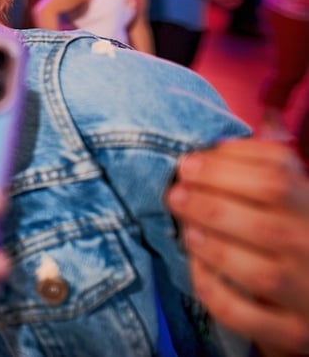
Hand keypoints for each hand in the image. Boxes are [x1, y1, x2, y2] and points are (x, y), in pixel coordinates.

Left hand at [166, 139, 308, 355]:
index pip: (280, 176)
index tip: (188, 163)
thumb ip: (264, 167)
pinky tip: (196, 270)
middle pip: (267, 226)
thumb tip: (225, 140)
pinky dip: (215, 292)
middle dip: (212, 205)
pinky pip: (245, 315)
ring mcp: (307, 293)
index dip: (227, 166)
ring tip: (186, 231)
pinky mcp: (290, 331)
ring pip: (260, 275)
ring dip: (214, 248)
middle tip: (175, 195)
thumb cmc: (292, 233)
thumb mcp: (290, 196)